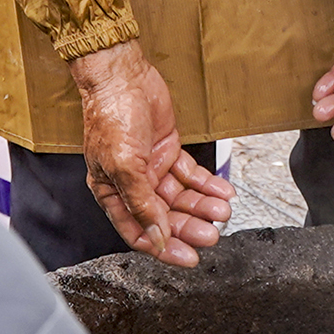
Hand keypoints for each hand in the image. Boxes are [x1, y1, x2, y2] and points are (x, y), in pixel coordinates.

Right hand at [70, 39, 231, 267]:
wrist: (122, 75)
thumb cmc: (111, 116)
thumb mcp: (124, 165)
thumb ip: (141, 203)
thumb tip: (156, 236)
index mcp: (112, 193)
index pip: (139, 232)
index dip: (163, 247)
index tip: (188, 258)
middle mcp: (132, 184)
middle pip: (164, 217)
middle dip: (189, 228)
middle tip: (212, 236)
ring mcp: (152, 167)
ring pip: (182, 197)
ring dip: (202, 206)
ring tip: (222, 211)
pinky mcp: (169, 151)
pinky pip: (192, 175)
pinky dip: (208, 185)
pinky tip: (223, 192)